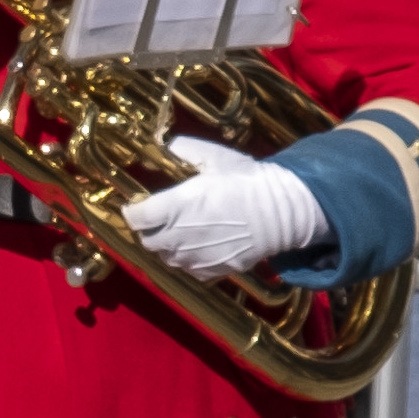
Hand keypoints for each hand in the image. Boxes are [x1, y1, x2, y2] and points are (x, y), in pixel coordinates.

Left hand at [125, 135, 327, 278]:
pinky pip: (188, 269)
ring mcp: (196, 257)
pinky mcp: (212, 270)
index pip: (136, 218)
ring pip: (166, 257)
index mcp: (175, 207)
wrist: (283, 210)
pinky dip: (188, 260)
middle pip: (147, 241)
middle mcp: (180, 236)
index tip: (139, 206)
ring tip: (181, 232)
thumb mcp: (214, 157)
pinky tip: (199, 245)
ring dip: (168, 246)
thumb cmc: (247, 181)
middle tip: (160, 219)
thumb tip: (164, 146)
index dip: (135, 211)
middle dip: (149, 230)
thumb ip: (183, 149)